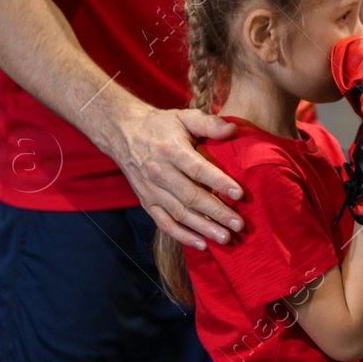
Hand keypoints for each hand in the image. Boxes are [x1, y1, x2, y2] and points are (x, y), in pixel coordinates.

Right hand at [114, 108, 243, 249]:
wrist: (123, 133)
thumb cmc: (161, 125)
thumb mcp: (184, 117)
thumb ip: (209, 123)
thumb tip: (233, 130)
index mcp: (171, 150)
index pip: (197, 169)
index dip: (218, 182)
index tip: (239, 194)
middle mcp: (159, 173)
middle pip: (191, 196)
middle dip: (216, 212)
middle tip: (239, 224)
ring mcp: (151, 190)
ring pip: (179, 214)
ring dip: (203, 228)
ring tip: (226, 238)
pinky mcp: (147, 202)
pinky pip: (164, 224)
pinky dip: (183, 236)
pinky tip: (202, 244)